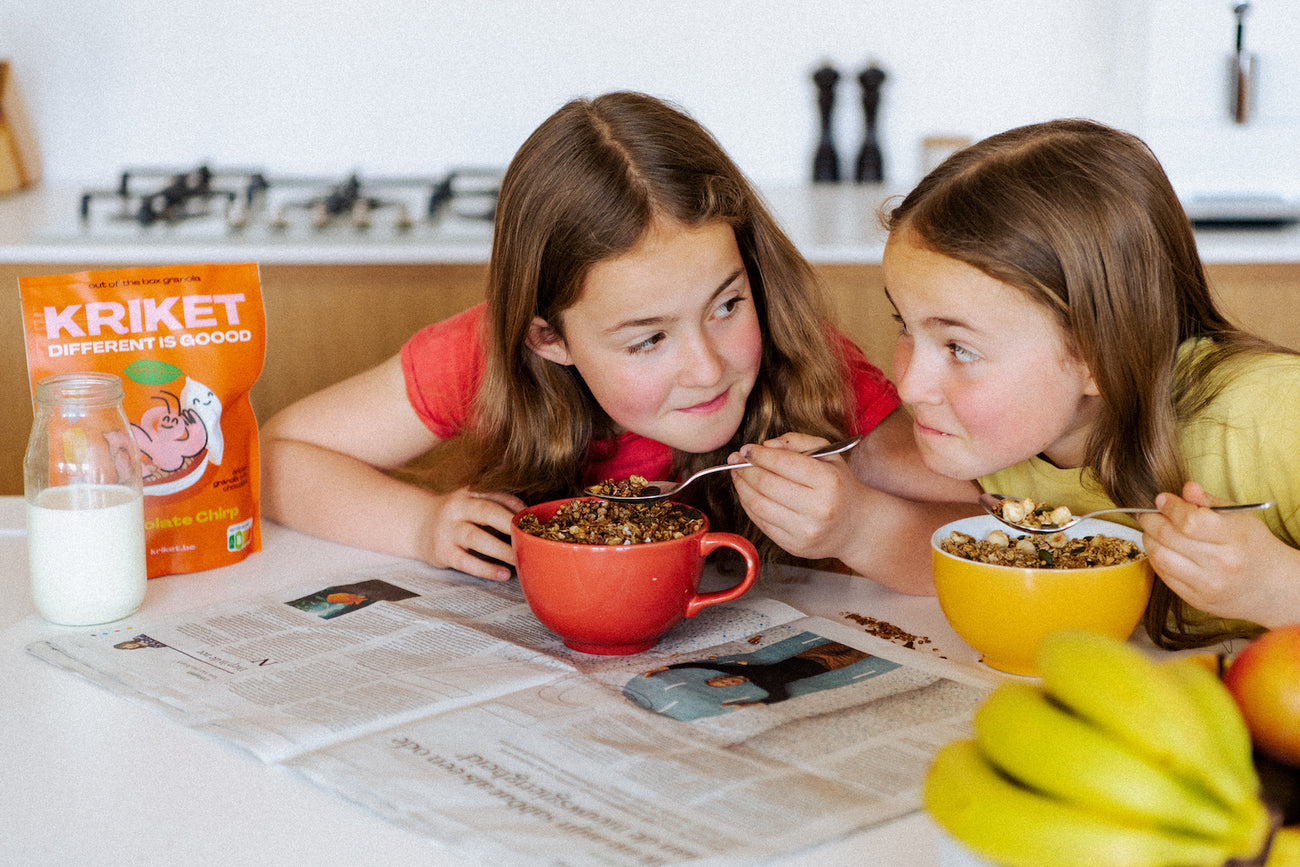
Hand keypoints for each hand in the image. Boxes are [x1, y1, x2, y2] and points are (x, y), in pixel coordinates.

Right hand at [419, 488, 526, 581]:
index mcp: (470, 494)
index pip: (498, 496)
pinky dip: (486, 568)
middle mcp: (457, 508)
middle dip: (510, 524)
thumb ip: (497, 506)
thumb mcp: (472, 503)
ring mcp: (448, 530)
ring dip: (501, 549)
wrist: (417, 525)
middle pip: (486, 512)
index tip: (535, 521)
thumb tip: (531, 518)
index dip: (518, 508)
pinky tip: (503, 573)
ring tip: (521, 559)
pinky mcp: (442, 551)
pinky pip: (466, 561)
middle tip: (531, 537)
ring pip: (476, 537)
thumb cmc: (457, 517)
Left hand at [730, 432, 859, 561]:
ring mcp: (805, 531)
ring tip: (737, 474)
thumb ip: (798, 442)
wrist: (856, 526)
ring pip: (759, 506)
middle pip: (767, 485)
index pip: (783, 464)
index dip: (759, 455)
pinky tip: (747, 493)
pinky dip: (749, 506)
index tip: (746, 449)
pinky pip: (761, 523)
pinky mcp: (794, 546)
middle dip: (745, 470)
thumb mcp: (828, 454)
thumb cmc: (839, 486)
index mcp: (829, 481)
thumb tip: (767, 445)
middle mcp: (819, 509)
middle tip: (735, 459)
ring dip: (741, 488)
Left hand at [1137, 480, 1299, 626]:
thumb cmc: (1253, 545)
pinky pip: (1163, 575)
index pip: (1189, 521)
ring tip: (1152, 530)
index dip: (1170, 507)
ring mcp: (1207, 585)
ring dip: (1149, 539)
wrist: (1272, 587)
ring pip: (1160, 557)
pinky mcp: (1196, 599)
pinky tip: (1162, 548)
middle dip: (1151, 520)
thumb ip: (1210, 501)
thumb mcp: (1240, 517)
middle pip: (1169, 537)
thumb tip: (1186, 488)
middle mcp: (1221, 564)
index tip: (1162, 499)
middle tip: (1148, 513)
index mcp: (1235, 538)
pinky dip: (1156, 558)